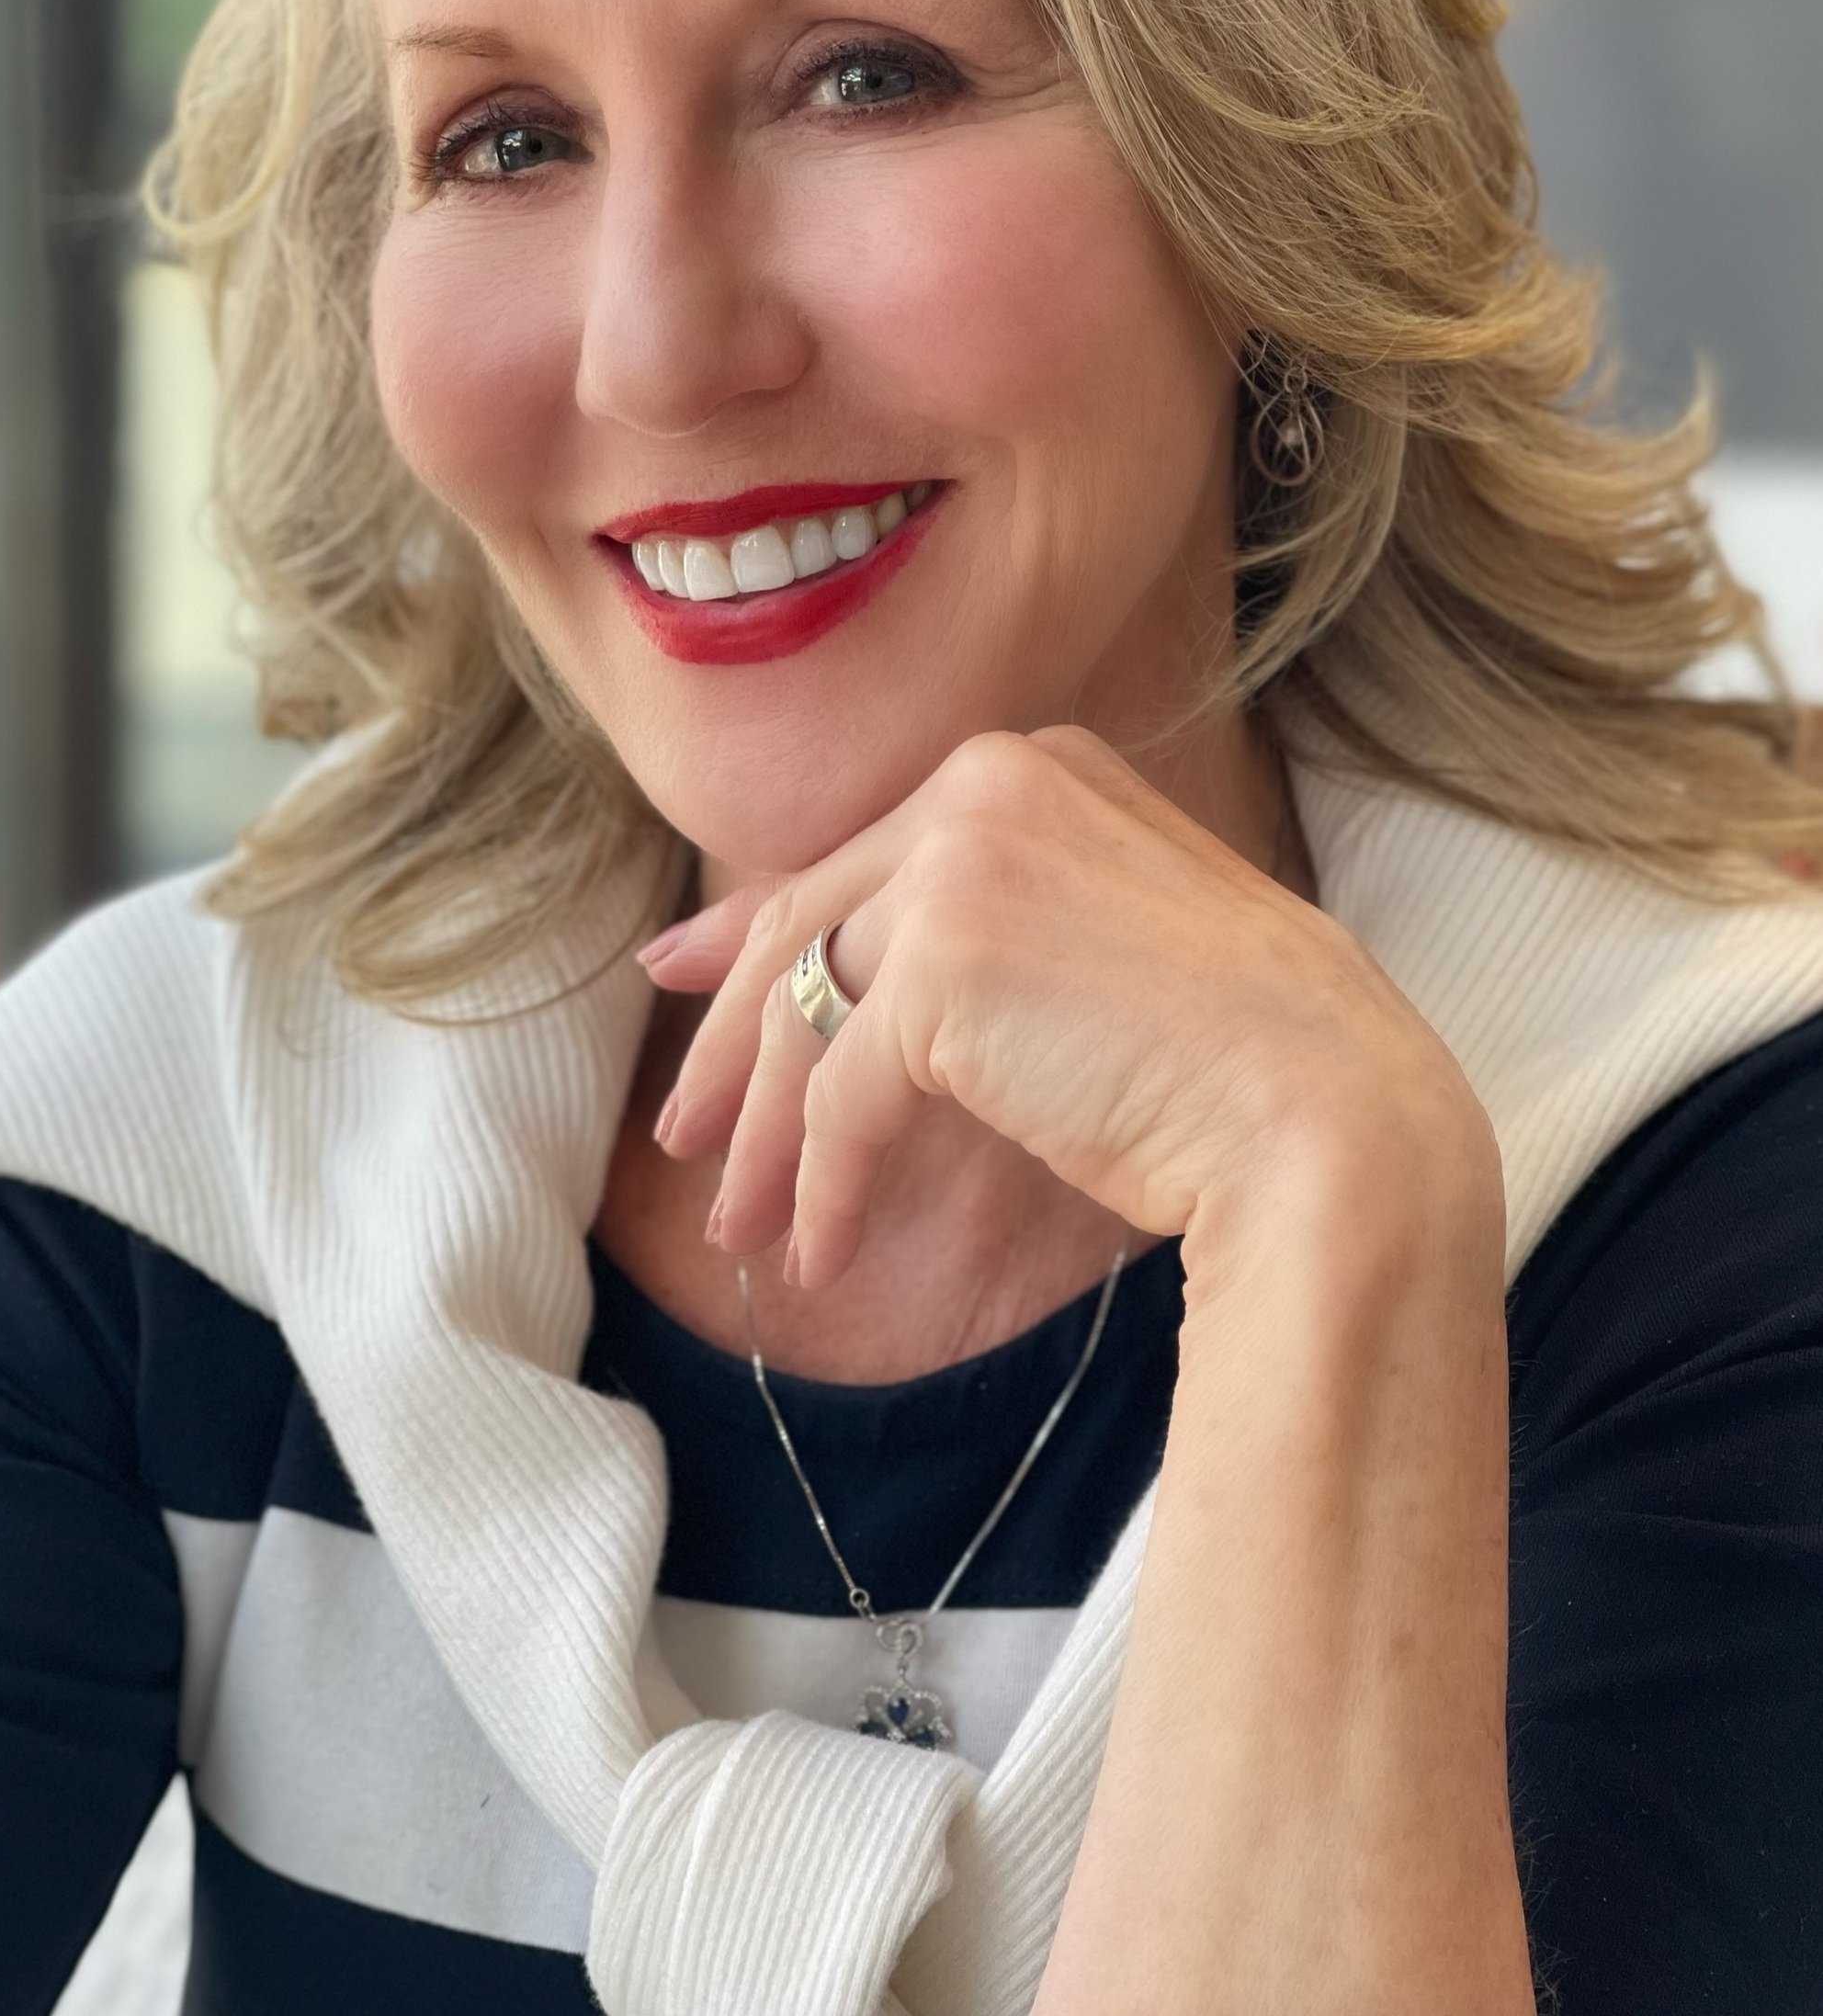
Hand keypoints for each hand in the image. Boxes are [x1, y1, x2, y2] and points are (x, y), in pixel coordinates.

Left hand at [642, 725, 1484, 1287]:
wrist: (1330, 1115)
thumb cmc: (1244, 1054)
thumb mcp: (1096, 946)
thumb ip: (973, 928)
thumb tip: (832, 965)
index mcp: (1034, 765)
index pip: (859, 858)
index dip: (758, 933)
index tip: (685, 982)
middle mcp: (985, 785)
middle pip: (810, 923)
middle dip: (738, 1045)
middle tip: (688, 1138)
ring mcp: (958, 865)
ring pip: (811, 1008)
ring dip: (766, 1135)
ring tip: (743, 1228)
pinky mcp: (942, 967)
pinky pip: (842, 1093)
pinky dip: (823, 1181)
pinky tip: (824, 1250)